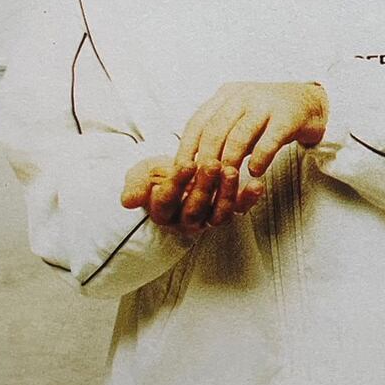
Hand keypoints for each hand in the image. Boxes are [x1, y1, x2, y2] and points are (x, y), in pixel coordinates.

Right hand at [120, 154, 263, 233]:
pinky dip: (249, 199)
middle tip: (212, 164)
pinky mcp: (227, 212)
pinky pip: (239, 210)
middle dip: (203, 186)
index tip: (185, 163)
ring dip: (226, 192)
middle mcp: (185, 220)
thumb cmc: (157, 175)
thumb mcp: (141, 175)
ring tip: (232, 171)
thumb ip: (136, 186)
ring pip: (218, 212)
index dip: (175, 183)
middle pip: (195, 209)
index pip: (167, 201)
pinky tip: (257, 184)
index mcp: (162, 212)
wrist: (178, 173)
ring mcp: (208, 218)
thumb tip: (127, 201)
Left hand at [166, 81, 330, 227]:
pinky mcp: (287, 117)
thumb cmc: (270, 115)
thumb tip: (194, 166)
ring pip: (238, 136)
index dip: (187, 148)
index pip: (198, 122)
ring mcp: (265, 104)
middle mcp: (243, 95)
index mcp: (227, 95)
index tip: (181, 172)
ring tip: (228, 180)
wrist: (312, 101)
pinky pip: (268, 141)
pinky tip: (255, 171)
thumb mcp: (240, 116)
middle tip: (203, 183)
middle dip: (206, 160)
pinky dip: (259, 158)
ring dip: (230, 162)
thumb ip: (220, 133)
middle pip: (215, 130)